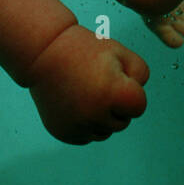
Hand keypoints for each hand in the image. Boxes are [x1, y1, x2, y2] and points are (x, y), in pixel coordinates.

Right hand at [27, 24, 148, 144]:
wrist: (43, 52)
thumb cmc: (84, 48)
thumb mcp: (119, 51)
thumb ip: (140, 74)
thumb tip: (136, 102)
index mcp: (114, 94)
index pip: (139, 107)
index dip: (130, 90)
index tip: (114, 77)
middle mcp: (96, 115)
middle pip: (122, 122)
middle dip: (116, 105)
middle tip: (97, 81)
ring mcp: (78, 127)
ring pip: (104, 132)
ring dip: (101, 117)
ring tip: (86, 91)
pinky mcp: (64, 133)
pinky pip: (86, 136)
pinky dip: (84, 124)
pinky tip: (75, 102)